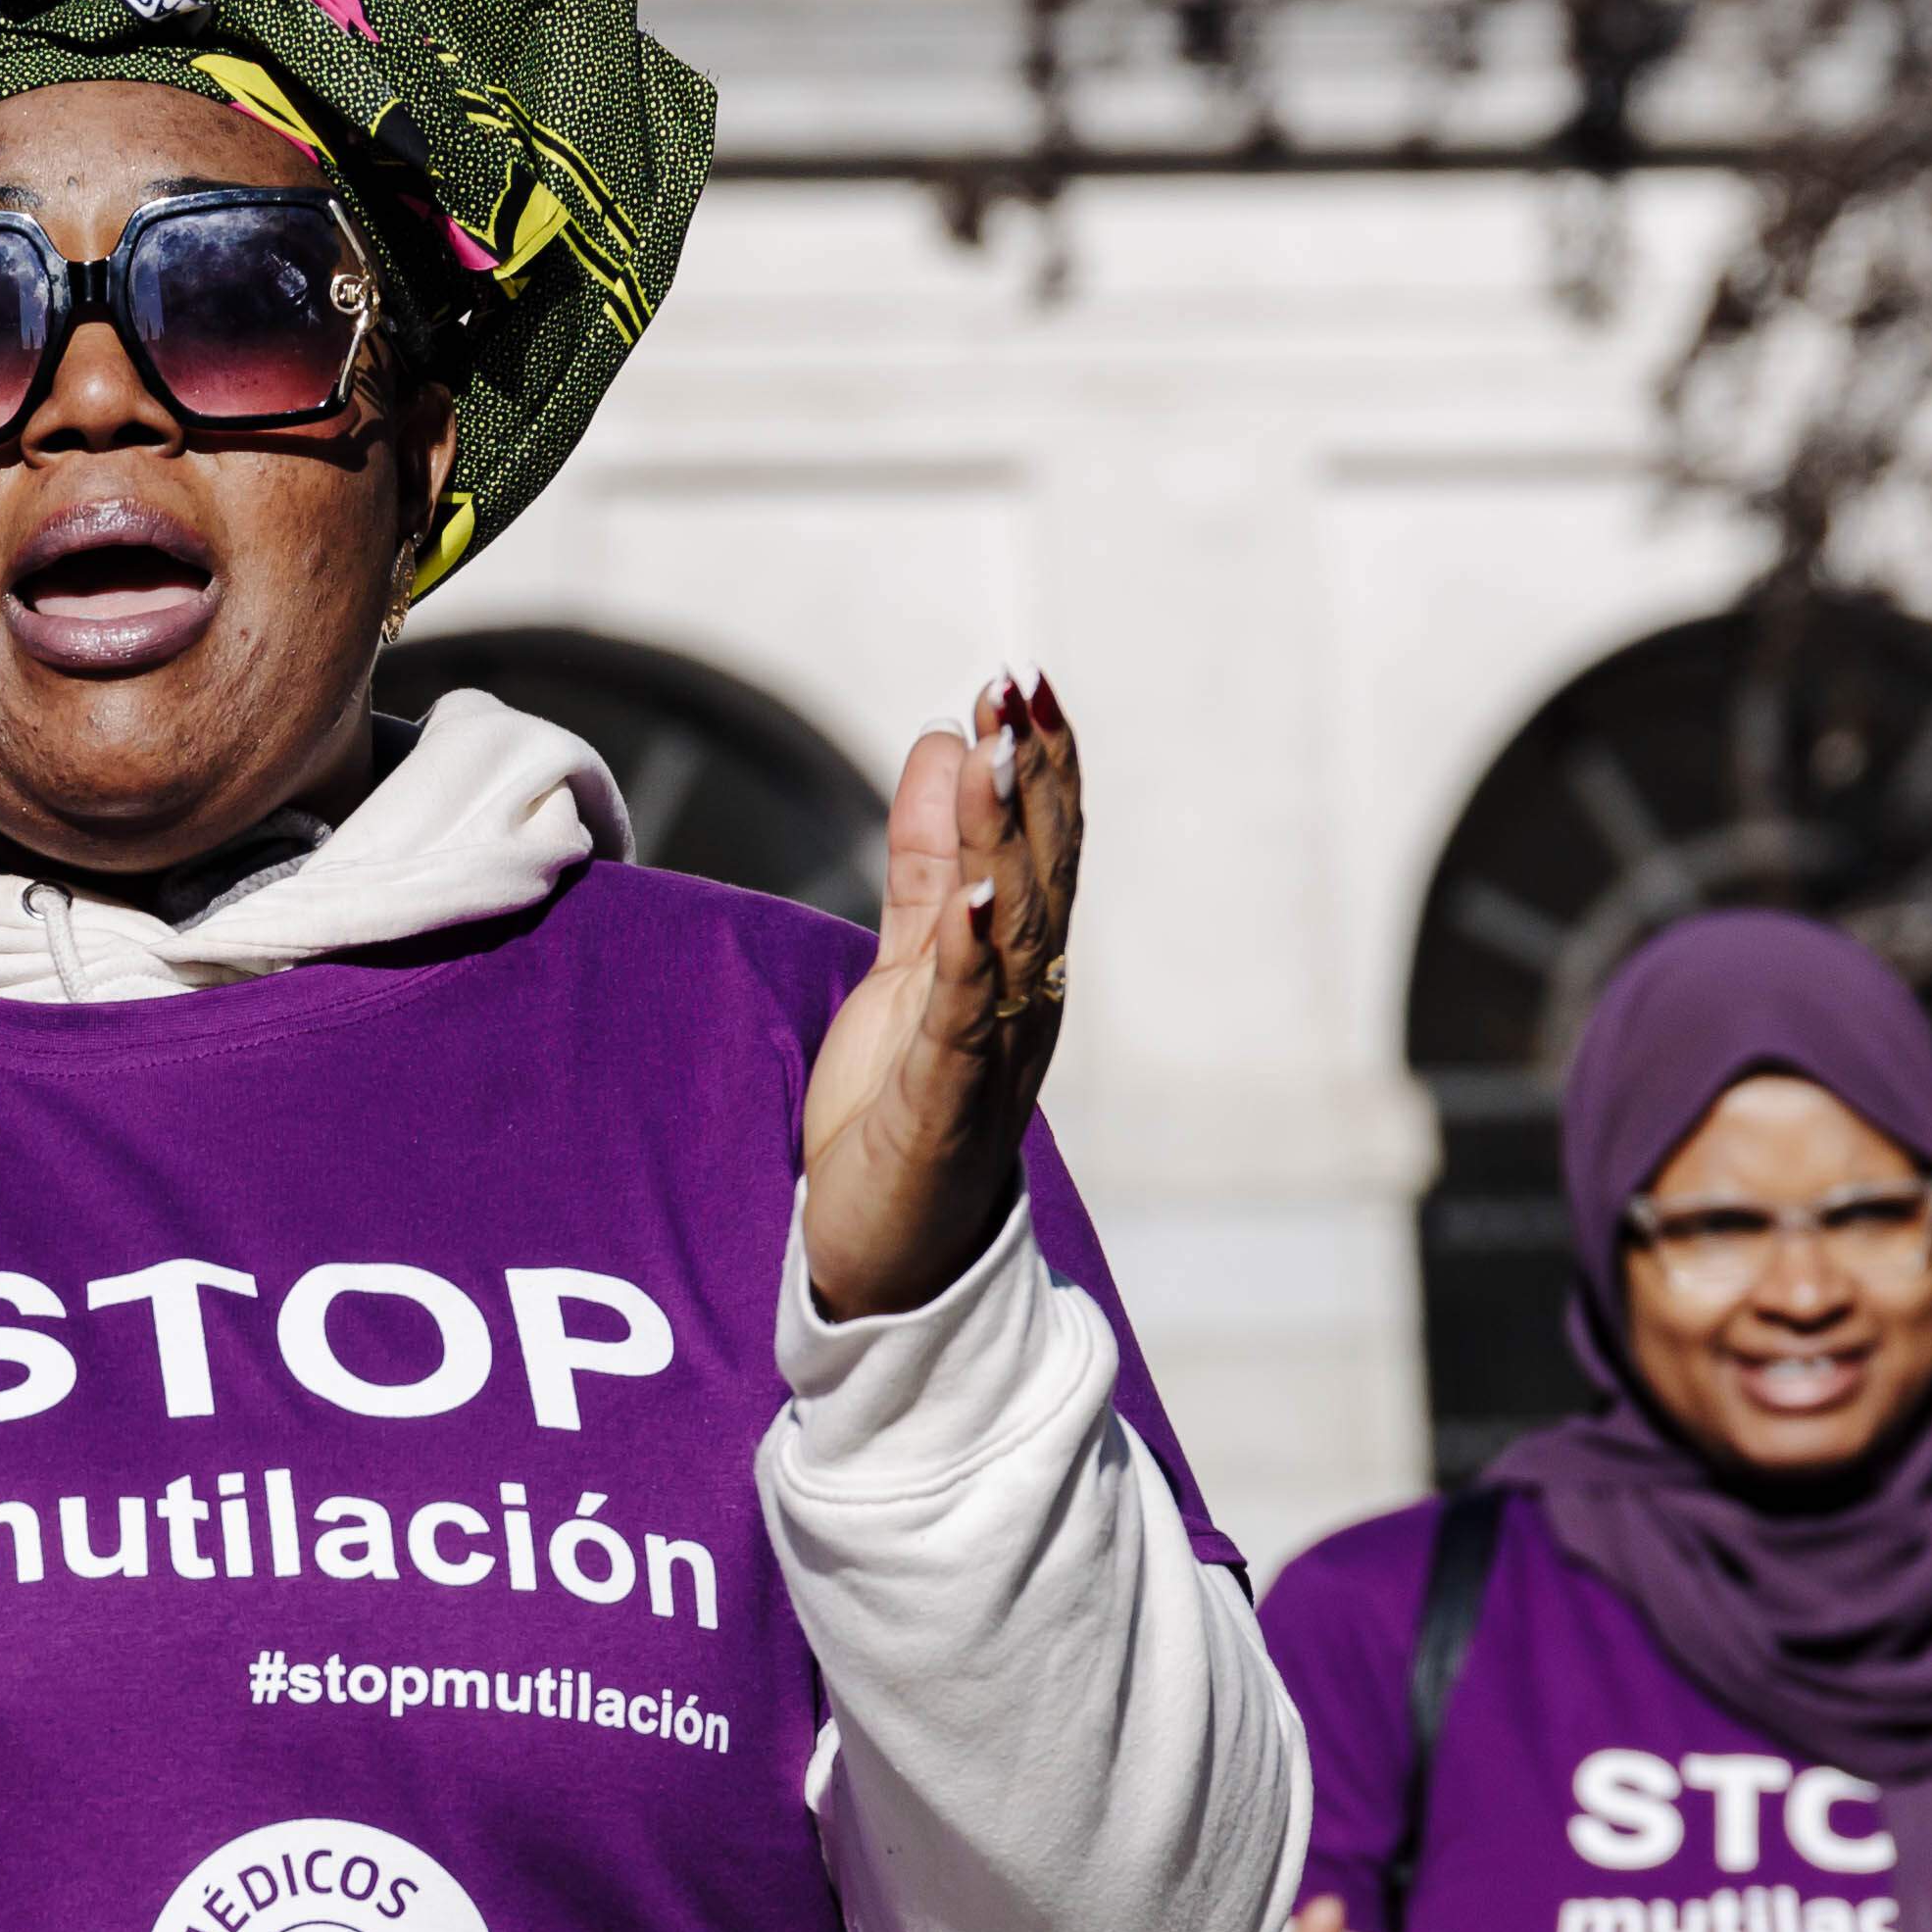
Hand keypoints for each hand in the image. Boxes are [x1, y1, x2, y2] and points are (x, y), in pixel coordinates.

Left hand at [803, 673, 1078, 1320]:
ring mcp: (995, 1049)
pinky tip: (977, 899)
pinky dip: (976, 957)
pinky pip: (968, 1019)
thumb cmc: (902, 1111)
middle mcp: (1026, 996)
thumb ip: (930, 861)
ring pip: (1015, 927)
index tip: (1025, 678)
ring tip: (1000, 753)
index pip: (1040, 843)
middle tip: (1021, 685)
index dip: (1038, 761)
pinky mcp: (948, 1102)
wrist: (890, 1254)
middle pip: (1042, 868)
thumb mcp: (912, 961)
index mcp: (1019, 960)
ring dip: (1010, 839)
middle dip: (1034, 775)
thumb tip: (944, 743)